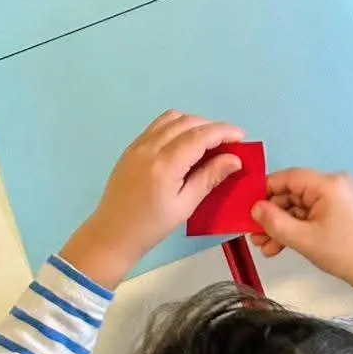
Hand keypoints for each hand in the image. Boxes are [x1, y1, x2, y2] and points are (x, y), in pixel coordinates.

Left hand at [60, 111, 246, 289]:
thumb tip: (234, 159)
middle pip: (187, 122)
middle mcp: (150, 147)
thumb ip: (209, 178)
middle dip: (211, 127)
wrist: (111, 235)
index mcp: (165, 164)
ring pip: (172, 118)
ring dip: (193, 123)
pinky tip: (184, 143)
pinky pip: (158, 125)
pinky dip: (177, 126)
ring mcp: (138, 144)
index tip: (241, 137)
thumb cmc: (150, 227)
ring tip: (207, 141)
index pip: (200, 136)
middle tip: (228, 142)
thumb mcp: (185, 206)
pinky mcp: (132, 147)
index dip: (224, 132)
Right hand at [249, 167, 352, 300]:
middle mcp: (333, 184)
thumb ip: (275, 222)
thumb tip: (254, 208)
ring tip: (263, 246)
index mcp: (328, 183)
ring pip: (299, 206)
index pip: (289, 177)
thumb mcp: (303, 239)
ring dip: (281, 225)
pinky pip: (310, 213)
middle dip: (272, 215)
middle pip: (293, 193)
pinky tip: (278, 246)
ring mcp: (336, 197)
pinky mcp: (338, 210)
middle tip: (254, 235)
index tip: (247, 207)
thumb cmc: (341, 252)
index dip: (266, 190)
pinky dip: (295, 227)